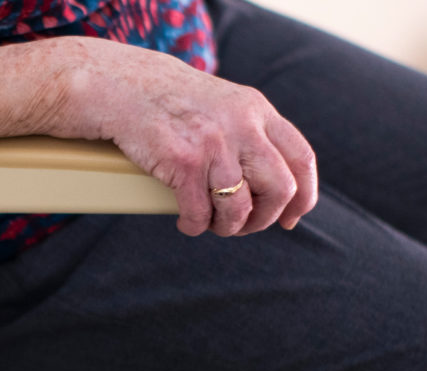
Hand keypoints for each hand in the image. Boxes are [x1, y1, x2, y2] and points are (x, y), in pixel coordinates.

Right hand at [54, 38, 318, 236]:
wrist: (123, 86)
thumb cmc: (172, 103)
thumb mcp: (225, 106)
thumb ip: (252, 134)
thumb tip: (275, 184)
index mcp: (258, 110)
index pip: (302, 160)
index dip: (303, 197)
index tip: (291, 218)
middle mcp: (242, 125)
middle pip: (279, 189)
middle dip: (264, 218)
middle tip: (244, 225)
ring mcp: (213, 143)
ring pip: (239, 208)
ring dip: (227, 227)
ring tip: (212, 224)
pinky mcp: (182, 161)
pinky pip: (199, 213)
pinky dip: (194, 226)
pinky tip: (187, 222)